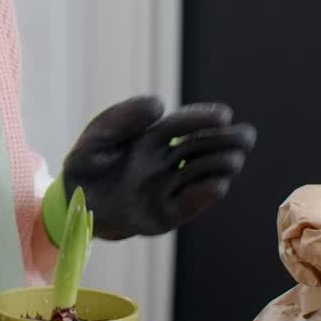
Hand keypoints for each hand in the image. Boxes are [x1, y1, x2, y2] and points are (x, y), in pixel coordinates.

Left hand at [49, 95, 255, 240]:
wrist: (73, 204)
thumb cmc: (86, 165)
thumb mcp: (98, 137)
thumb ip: (123, 118)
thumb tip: (160, 104)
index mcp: (152, 137)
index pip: (182, 125)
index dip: (202, 119)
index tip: (223, 115)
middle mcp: (166, 161)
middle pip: (201, 148)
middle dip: (225, 140)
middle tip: (246, 135)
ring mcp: (167, 188)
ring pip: (200, 175)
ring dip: (219, 167)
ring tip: (233, 159)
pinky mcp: (165, 215)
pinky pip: (187, 206)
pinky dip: (202, 196)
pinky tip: (217, 186)